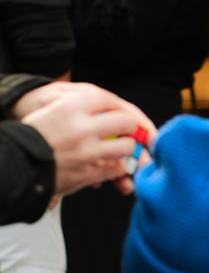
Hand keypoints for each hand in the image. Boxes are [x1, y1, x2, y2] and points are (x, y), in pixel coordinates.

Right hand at [20, 83, 156, 197]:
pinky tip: (110, 167)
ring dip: (127, 150)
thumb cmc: (33, 135)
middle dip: (131, 127)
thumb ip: (80, 105)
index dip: (121, 108)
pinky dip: (116, 170)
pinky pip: (116, 170)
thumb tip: (113, 108)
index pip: (110, 100)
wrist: (14, 162)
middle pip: (126, 122)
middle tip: (129, 131)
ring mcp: (86, 152)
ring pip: (126, 148)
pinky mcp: (87, 173)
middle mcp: (81, 128)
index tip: (125, 113)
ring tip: (121, 149)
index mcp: (70, 107)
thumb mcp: (52, 109)